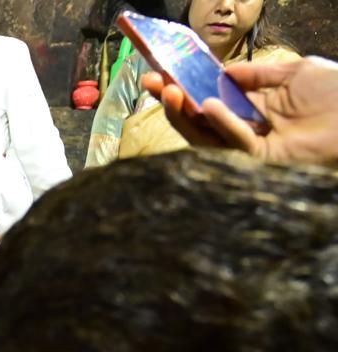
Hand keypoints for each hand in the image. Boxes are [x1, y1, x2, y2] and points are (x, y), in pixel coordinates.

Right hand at [142, 58, 337, 166]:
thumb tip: (225, 71)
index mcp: (254, 108)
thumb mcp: (295, 72)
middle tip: (152, 83)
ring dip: (185, 114)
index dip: (186, 86)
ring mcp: (250, 146)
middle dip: (173, 101)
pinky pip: (234, 141)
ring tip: (170, 92)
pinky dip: (221, 123)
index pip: (210, 98)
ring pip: (206, 134)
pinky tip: (208, 106)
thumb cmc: (336, 95)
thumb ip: (258, 73)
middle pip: (199, 118)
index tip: (163, 73)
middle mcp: (247, 128)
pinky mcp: (259, 160)